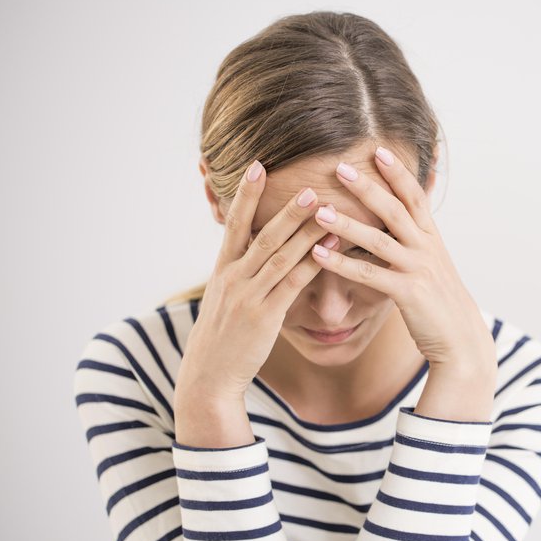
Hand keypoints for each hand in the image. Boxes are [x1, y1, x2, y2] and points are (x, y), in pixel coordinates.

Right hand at [177, 159, 340, 401]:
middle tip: (308, 184)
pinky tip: (331, 247)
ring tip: (326, 207)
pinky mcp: (265, 317)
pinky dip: (312, 263)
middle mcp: (233, 277)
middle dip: (286, 209)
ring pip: (280, 256)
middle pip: (262, 234)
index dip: (245, 194)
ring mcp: (248, 296)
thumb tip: (254, 248)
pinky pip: (292, 284)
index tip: (257, 165)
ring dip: (305, 230)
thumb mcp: (224, 297)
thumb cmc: (222, 335)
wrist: (209, 374)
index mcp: (223, 269)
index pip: (234, 223)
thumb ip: (240, 271)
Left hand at [309, 146, 495, 370]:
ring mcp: (418, 269)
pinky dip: (341, 264)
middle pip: (395, 210)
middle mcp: (426, 248)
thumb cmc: (440, 301)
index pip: (415, 196)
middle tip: (339, 167)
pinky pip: (369, 275)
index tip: (378, 149)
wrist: (461, 337)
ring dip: (347, 224)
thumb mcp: (434, 263)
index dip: (397, 173)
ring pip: (378, 240)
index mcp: (431, 238)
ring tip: (319, 210)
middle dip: (367, 187)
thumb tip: (408, 218)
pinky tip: (318, 254)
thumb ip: (418, 239)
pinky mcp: (408, 293)